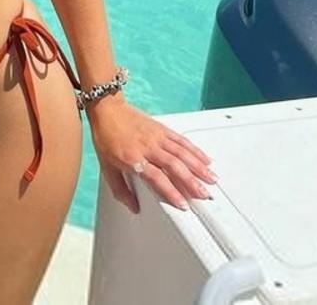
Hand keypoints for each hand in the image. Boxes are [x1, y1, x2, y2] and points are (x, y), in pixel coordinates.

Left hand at [88, 98, 216, 212]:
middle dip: (191, 181)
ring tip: (211, 179)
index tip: (182, 204)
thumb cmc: (105, 136)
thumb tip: (133, 208)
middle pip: (173, 165)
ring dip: (198, 166)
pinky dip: (195, 150)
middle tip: (203, 194)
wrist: (107, 108)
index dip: (170, 191)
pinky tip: (205, 159)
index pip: (156, 177)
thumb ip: (120, 189)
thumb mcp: (106, 166)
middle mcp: (147, 147)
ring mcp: (156, 136)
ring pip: (181, 152)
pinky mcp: (161, 128)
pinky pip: (181, 140)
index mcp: (133, 157)